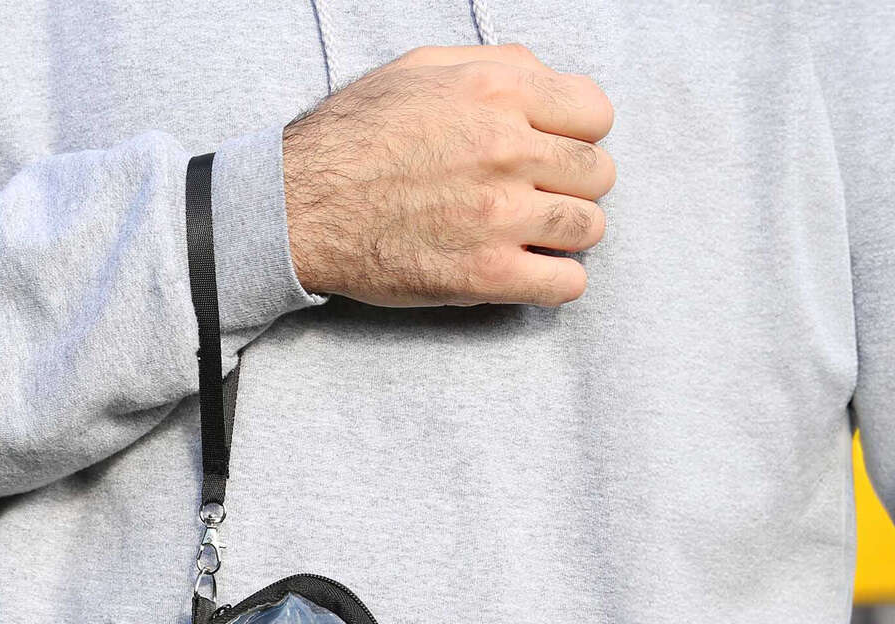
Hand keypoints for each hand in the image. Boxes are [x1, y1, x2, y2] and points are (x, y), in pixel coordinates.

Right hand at [283, 43, 614, 307]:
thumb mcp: (420, 69)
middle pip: (597, 172)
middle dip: (572, 184)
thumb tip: (544, 81)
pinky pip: (566, 284)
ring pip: (588, 227)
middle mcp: (507, 151)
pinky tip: (531, 272)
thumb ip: (494, 66)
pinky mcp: (486, 275)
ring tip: (530, 235)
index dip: (576, 135)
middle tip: (536, 197)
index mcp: (498, 92)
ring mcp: (500, 217)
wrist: (299, 209)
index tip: (551, 153)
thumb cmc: (351, 138)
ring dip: (566, 233)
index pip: (595, 114)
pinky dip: (557, 281)